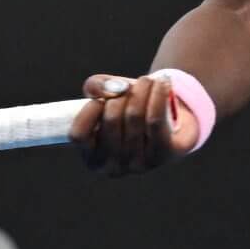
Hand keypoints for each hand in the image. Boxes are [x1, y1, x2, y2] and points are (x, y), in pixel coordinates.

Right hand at [69, 73, 198, 176]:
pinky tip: (161, 83)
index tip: (100, 98)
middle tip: (129, 85)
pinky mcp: (163, 155)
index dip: (88, 111)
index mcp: (92, 159)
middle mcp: (114, 168)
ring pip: (134, 116)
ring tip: (146, 81)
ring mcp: (139, 165)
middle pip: (111, 120)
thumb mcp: (104, 95)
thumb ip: (96, 86)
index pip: (79, 135)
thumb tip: (115, 89)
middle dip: (119, 94)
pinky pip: (155, 120)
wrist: (170, 123)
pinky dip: (157, 96)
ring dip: (141, 90)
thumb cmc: (127, 109)